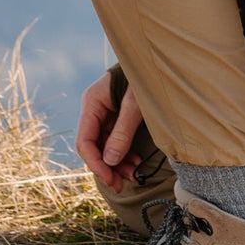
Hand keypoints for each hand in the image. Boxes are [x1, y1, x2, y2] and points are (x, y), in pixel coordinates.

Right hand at [76, 71, 145, 192]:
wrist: (159, 60)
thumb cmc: (148, 75)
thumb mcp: (137, 104)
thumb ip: (123, 131)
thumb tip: (110, 161)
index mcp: (93, 103)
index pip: (85, 141)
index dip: (96, 164)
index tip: (111, 180)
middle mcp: (95, 109)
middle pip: (94, 147)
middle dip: (108, 167)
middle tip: (123, 184)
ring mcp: (106, 113)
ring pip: (106, 146)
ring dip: (118, 163)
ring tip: (135, 174)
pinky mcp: (118, 116)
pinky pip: (116, 140)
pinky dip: (124, 153)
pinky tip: (136, 162)